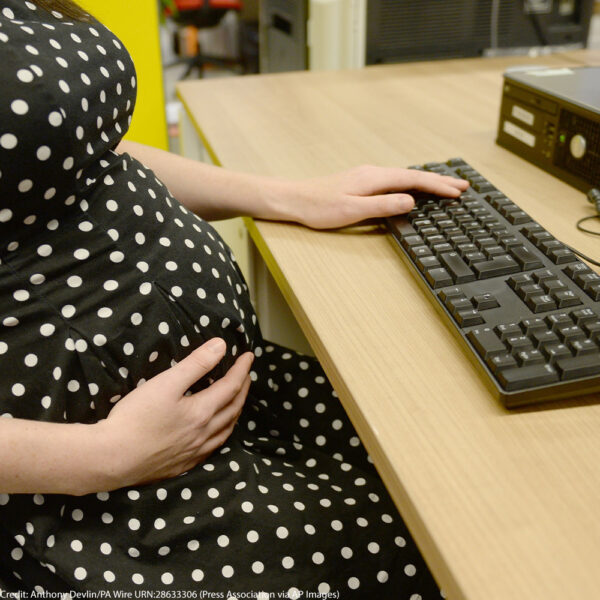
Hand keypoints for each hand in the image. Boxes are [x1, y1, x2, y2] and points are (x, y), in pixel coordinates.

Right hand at [97, 338, 253, 488]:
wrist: (110, 459)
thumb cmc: (135, 419)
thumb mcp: (166, 383)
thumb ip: (196, 364)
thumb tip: (221, 346)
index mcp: (202, 413)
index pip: (231, 387)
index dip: (242, 370)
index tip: (249, 357)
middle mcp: (203, 435)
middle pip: (233, 409)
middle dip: (243, 389)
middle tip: (246, 375)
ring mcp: (194, 453)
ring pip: (225, 431)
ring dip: (235, 413)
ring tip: (237, 401)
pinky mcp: (182, 466)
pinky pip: (212, 449)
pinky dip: (221, 434)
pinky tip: (215, 434)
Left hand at [279, 165, 469, 228]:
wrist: (293, 200)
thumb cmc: (318, 207)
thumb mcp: (353, 210)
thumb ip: (383, 205)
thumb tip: (411, 201)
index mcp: (374, 178)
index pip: (414, 180)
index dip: (438, 186)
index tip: (458, 192)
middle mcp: (373, 173)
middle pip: (413, 175)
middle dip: (439, 181)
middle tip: (462, 186)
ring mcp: (366, 176)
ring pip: (404, 177)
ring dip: (427, 182)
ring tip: (445, 187)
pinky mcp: (360, 182)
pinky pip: (394, 180)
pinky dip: (411, 184)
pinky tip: (413, 189)